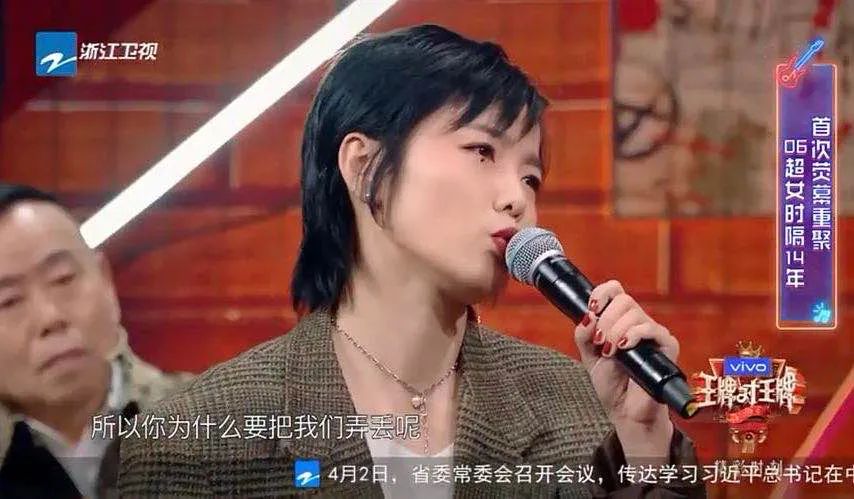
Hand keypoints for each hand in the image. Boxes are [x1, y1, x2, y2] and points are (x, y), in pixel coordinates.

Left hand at [574, 280, 676, 460]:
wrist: (625, 411)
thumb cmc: (611, 384)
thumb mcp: (588, 356)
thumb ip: (583, 335)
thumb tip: (588, 316)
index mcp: (619, 320)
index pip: (614, 290)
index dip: (602, 294)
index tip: (592, 309)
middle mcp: (637, 322)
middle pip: (623, 300)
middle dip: (605, 320)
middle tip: (600, 342)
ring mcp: (653, 333)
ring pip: (634, 313)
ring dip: (615, 331)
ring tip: (610, 352)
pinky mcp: (667, 346)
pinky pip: (652, 329)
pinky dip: (634, 335)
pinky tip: (623, 348)